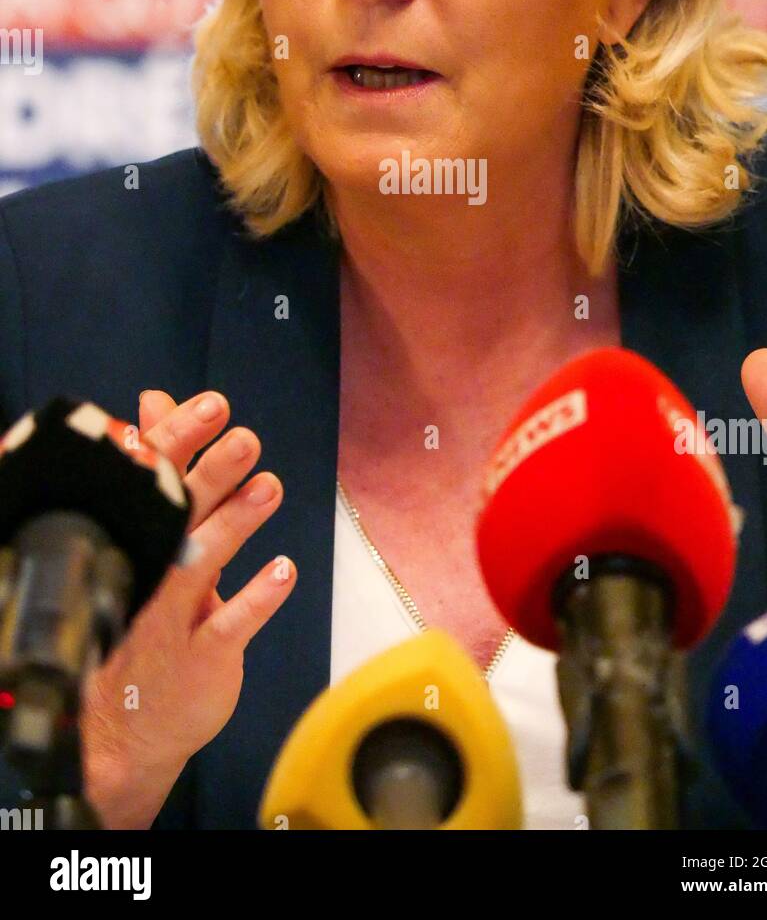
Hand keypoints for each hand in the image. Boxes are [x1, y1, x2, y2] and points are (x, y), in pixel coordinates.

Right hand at [81, 388, 296, 826]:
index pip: (149, 480)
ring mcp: (171, 618)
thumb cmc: (138, 611)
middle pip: (175, 516)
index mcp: (131, 537)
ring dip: (235, 525)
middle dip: (210, 475)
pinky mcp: (201, 659)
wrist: (121, 727)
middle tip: (244, 438)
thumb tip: (155, 399)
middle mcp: (146, 573)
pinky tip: (283, 570)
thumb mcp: (144, 536)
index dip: (179, 440)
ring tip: (268, 487)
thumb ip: (157, 468)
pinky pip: (228, 627)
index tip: (210, 405)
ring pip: (200, 565)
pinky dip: (255, 598)